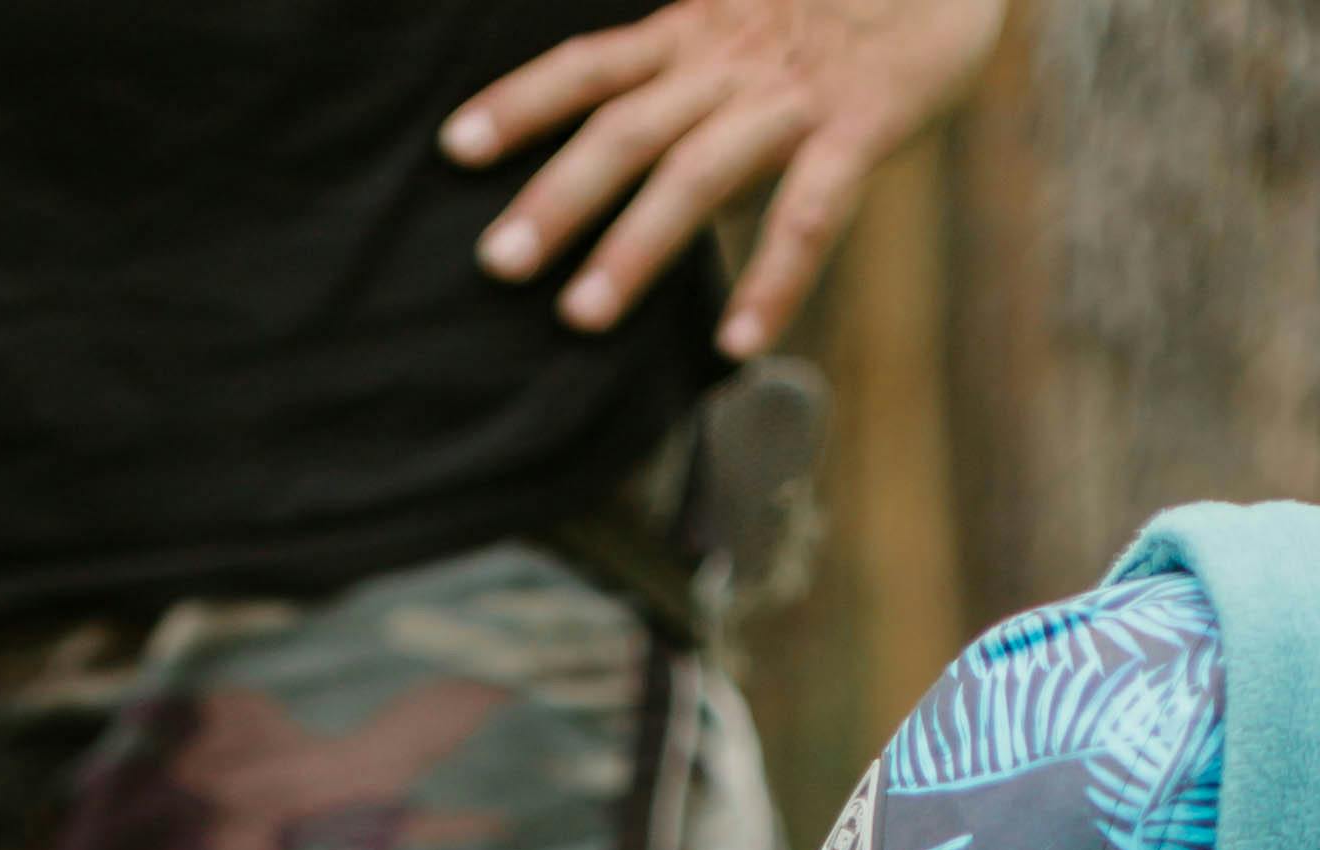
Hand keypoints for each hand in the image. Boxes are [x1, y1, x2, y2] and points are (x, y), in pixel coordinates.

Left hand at [444, 0, 1003, 357]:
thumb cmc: (845, 1)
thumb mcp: (749, 22)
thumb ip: (688, 81)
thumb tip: (627, 161)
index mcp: (699, 32)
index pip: (592, 64)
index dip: (522, 101)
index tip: (455, 148)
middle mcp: (732, 63)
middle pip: (628, 128)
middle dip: (559, 195)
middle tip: (496, 263)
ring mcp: (795, 95)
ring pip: (700, 171)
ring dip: (638, 245)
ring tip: (581, 315)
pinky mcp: (864, 124)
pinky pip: (812, 212)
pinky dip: (774, 279)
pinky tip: (738, 345)